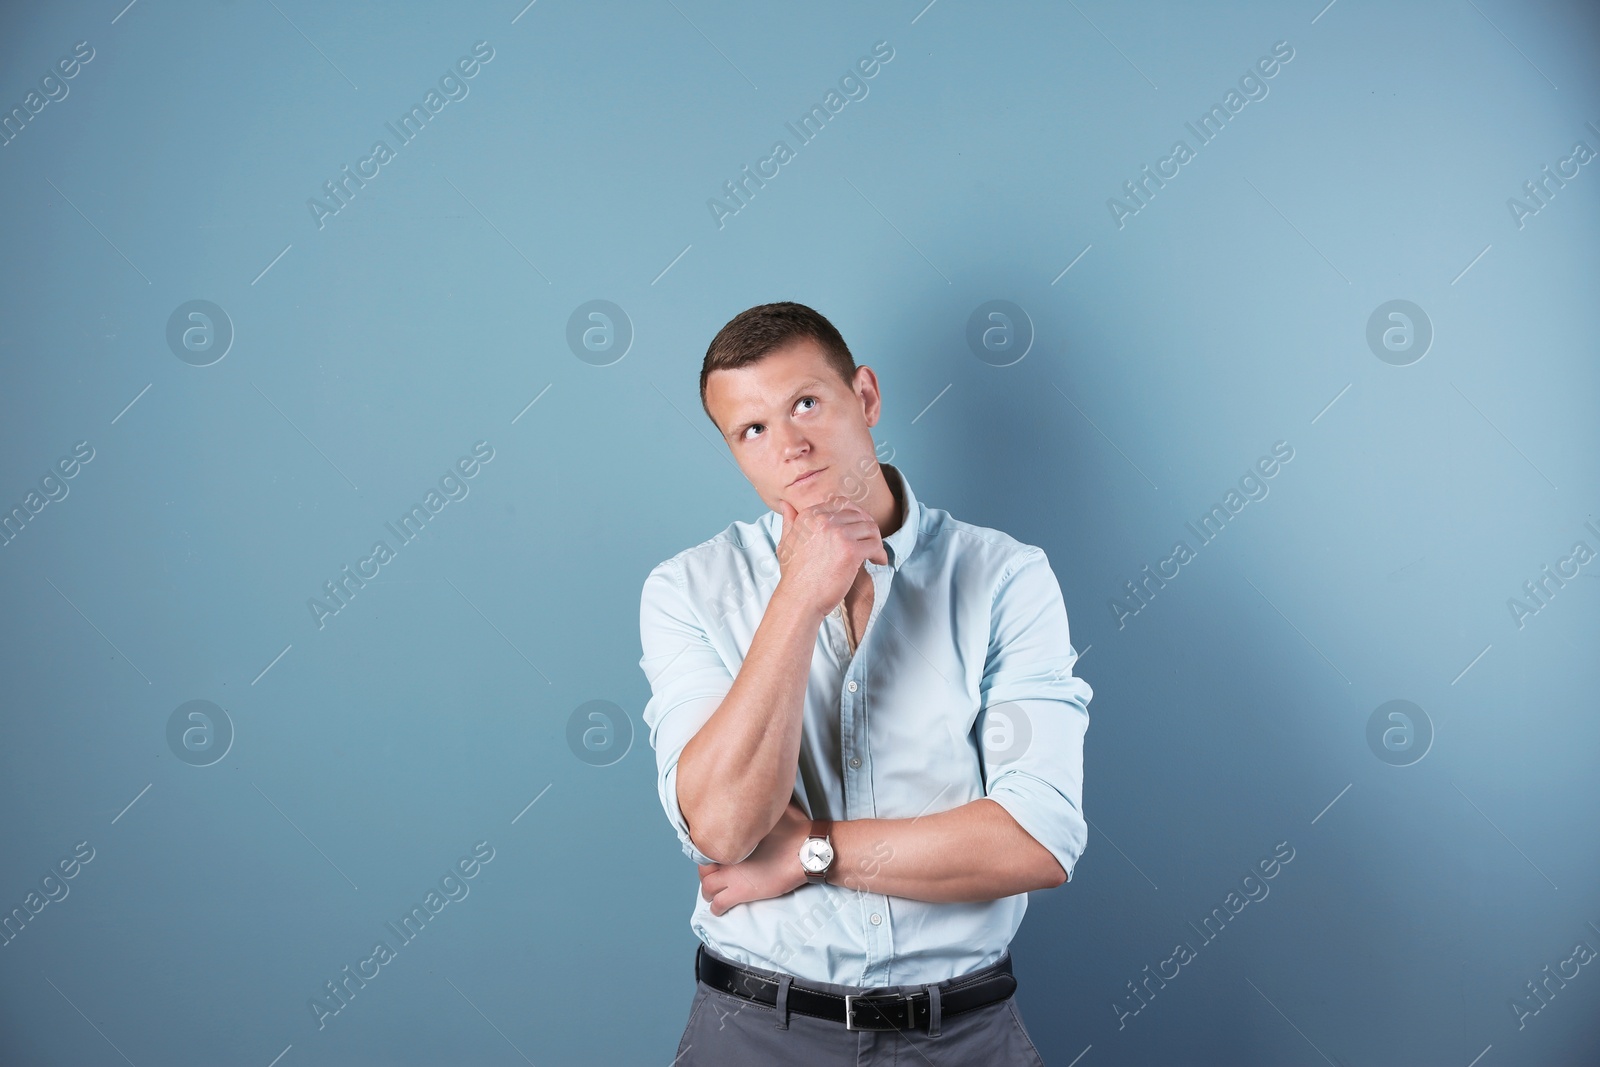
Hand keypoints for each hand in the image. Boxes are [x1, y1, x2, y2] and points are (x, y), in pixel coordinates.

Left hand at [697, 799, 812, 915]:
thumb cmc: (795, 829)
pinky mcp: (741, 893)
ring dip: (708, 890)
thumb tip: (768, 791)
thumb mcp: (778, 809)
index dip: (708, 851)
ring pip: (707, 887)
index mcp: (733, 836)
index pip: (707, 845)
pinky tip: (717, 908)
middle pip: (704, 867)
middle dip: (706, 871)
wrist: (807, 852)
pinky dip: (716, 907)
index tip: (714, 854)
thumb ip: (765, 805)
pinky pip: (719, 904)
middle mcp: (727, 857)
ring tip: (712, 891)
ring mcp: (732, 877)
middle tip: (712, 872)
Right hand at [774, 498, 886, 616]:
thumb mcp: (786, 542)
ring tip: (875, 553)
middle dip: (868, 528)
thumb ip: (789, 521)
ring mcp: (839, 534)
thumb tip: (785, 504)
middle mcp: (824, 520)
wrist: (799, 598)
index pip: (842, 504)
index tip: (858, 529)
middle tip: (870, 542)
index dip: (855, 515)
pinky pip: (875, 546)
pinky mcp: (851, 551)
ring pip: (870, 529)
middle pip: (859, 515)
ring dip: (876, 541)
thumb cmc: (794, 576)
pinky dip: (880, 554)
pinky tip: (878, 561)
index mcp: (810, 515)